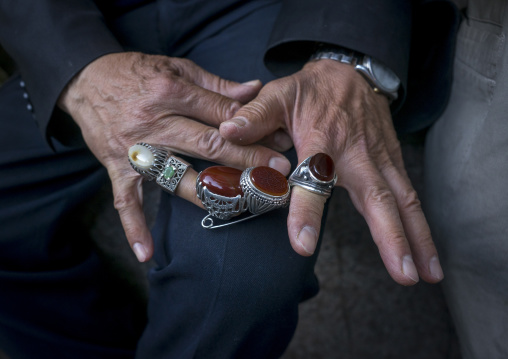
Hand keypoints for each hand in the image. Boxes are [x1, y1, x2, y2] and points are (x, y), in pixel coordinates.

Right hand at [58, 52, 291, 261]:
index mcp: (172, 92)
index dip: (253, 130)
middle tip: (276, 176)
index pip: (221, 114)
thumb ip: (216, 83)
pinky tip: (148, 253)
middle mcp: (155, 122)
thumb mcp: (177, 67)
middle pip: (208, 146)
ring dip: (210, 195)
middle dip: (246, 162)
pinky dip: (134, 226)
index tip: (280, 144)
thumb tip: (254, 89)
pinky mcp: (117, 167)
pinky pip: (125, 201)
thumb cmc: (137, 72)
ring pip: (178, 177)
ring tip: (241, 207)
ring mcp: (136, 149)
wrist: (86, 80)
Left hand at [220, 59, 443, 284]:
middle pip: (376, 196)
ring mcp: (380, 159)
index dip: (307, 210)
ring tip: (428, 275)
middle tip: (402, 273)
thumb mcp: (278, 94)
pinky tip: (426, 256)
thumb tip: (226, 132)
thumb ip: (255, 115)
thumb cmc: (310, 90)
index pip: (315, 177)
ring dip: (417, 238)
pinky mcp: (392, 163)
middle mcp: (357, 153)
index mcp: (322, 138)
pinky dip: (420, 227)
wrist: (350, 72)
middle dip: (390, 236)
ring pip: (403, 200)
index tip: (302, 245)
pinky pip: (409, 197)